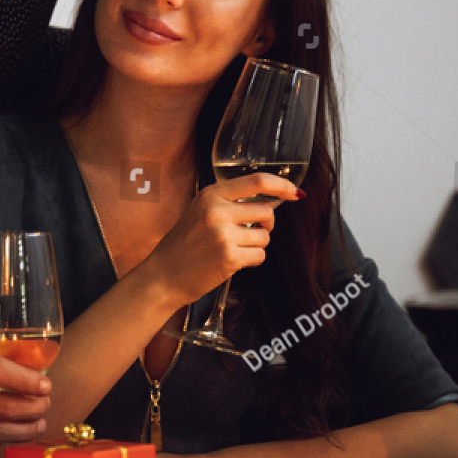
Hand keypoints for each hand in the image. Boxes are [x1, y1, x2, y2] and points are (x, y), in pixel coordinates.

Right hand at [142, 173, 301, 305]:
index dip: (281, 185)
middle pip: (266, 211)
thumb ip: (228, 202)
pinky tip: (233, 262)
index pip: (256, 181)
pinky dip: (252, 260)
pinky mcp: (229, 257)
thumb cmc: (183, 246)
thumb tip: (269, 201)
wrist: (163, 276)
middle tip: (250, 232)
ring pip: (265, 236)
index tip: (294, 192)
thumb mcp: (199, 211)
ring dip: (256, 245)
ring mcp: (223, 234)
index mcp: (210, 194)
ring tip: (234, 250)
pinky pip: (259, 255)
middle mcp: (217, 211)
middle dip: (266, 224)